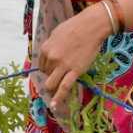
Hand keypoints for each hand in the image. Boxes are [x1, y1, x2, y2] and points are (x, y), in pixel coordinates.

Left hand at [37, 2, 112, 123]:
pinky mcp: (75, 71)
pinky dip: (58, 97)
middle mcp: (51, 58)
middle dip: (51, 77)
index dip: (46, 69)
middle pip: (46, 74)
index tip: (52, 70)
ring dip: (51, 89)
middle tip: (58, 77)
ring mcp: (63, 65)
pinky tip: (55, 105)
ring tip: (52, 95)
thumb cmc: (75, 27)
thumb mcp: (56, 34)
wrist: (91, 27)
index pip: (41, 65)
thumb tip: (49, 54)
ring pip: (51, 83)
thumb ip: (51, 46)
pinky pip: (64, 87)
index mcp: (45, 48)